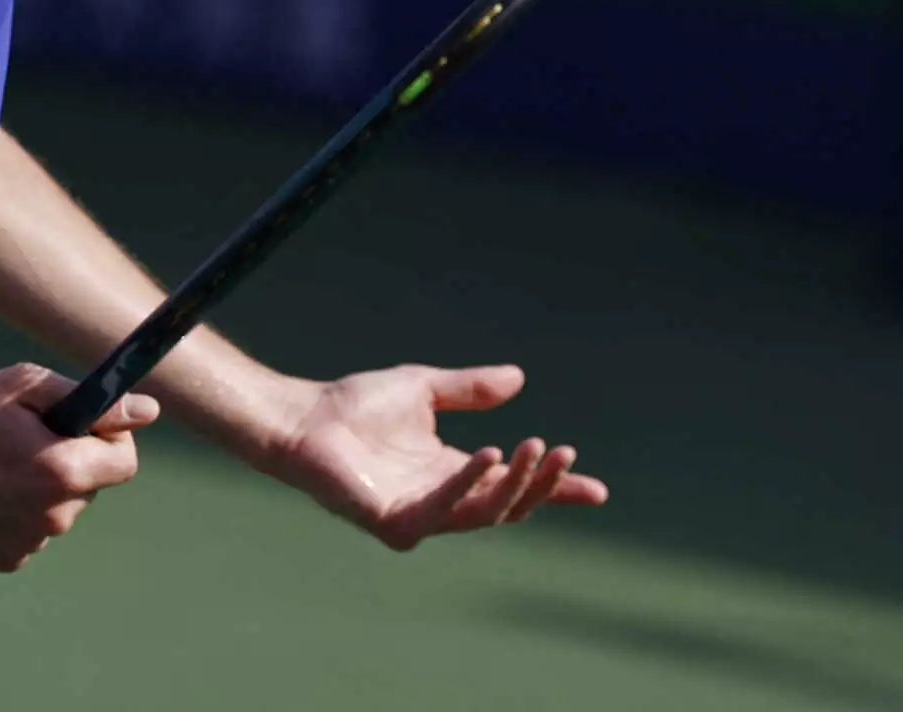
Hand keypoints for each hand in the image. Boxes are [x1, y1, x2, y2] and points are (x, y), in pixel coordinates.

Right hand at [0, 363, 157, 571]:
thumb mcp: (26, 386)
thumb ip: (93, 401)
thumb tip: (148, 411)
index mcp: (63, 471)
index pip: (124, 462)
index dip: (107, 438)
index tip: (79, 425)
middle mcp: (52, 516)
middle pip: (90, 487)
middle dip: (72, 462)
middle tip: (27, 439)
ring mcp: (28, 542)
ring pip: (59, 510)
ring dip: (44, 490)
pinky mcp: (6, 559)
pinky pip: (32, 531)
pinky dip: (19, 514)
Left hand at [258, 363, 604, 549]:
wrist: (304, 417)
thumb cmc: (354, 406)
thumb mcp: (424, 388)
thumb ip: (469, 388)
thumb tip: (519, 378)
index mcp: (452, 473)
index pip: (512, 486)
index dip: (554, 488)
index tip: (597, 489)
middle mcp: (442, 499)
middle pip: (508, 504)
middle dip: (542, 483)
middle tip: (565, 452)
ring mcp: (420, 516)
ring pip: (485, 513)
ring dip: (515, 483)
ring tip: (536, 447)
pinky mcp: (395, 523)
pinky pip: (444, 512)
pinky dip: (470, 486)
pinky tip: (489, 455)